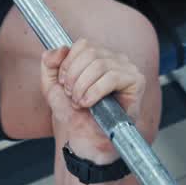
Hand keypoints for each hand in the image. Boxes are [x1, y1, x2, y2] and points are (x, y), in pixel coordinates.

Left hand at [41, 39, 145, 163]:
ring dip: (83, 86)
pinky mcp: (136, 82)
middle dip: (74, 76)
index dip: (68, 63)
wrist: (86, 140)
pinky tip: (89, 104)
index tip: (64, 84)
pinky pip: (113, 77)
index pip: (83, 44)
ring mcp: (127, 69)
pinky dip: (95, 92)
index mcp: (98, 55)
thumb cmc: (75, 114)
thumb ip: (49, 64)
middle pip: (90, 53)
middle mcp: (115, 58)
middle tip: (72, 96)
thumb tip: (60, 48)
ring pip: (100, 65)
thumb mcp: (52, 87)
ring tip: (80, 102)